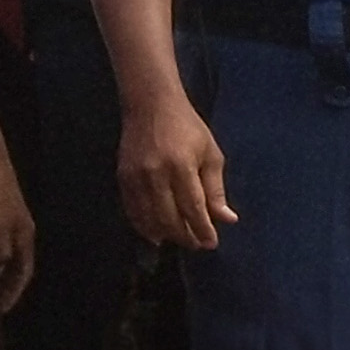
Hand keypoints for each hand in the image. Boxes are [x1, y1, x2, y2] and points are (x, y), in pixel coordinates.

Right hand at [118, 93, 232, 253]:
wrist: (151, 105)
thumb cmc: (188, 128)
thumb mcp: (210, 154)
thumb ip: (216, 189)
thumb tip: (227, 219)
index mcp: (182, 167)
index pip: (193, 209)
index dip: (203, 230)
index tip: (211, 243)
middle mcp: (156, 174)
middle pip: (169, 219)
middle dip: (185, 236)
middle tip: (197, 244)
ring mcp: (136, 178)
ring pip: (149, 219)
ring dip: (165, 235)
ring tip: (179, 239)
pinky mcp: (122, 178)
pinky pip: (132, 211)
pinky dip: (143, 226)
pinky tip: (155, 233)